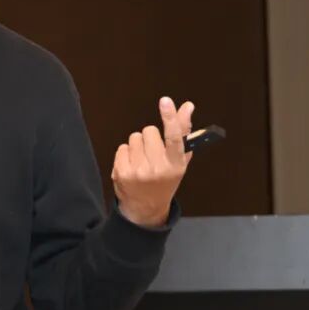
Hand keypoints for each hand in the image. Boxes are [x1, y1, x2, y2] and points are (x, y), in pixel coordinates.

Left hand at [111, 96, 194, 227]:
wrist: (145, 208)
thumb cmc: (165, 180)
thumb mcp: (179, 161)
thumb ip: (184, 133)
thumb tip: (187, 106)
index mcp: (175, 164)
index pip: (174, 137)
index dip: (170, 117)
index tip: (165, 101)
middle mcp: (157, 168)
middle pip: (149, 131)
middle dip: (150, 138)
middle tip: (153, 153)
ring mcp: (137, 170)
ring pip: (134, 137)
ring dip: (138, 145)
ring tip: (142, 160)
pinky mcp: (121, 172)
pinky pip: (122, 147)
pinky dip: (126, 153)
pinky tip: (132, 165)